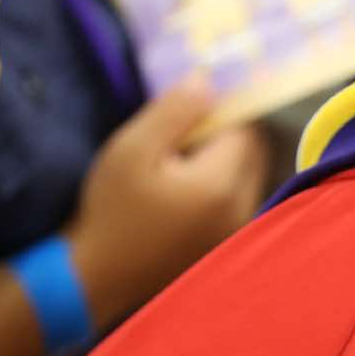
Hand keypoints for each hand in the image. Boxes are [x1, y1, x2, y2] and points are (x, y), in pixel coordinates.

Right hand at [66, 81, 270, 324]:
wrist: (99, 276)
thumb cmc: (112, 209)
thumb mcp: (132, 149)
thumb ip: (175, 111)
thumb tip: (208, 79)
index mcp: (223, 184)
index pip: (246, 128)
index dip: (220, 111)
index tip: (188, 109)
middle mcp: (243, 209)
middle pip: (255, 152)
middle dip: (227, 134)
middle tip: (181, 135)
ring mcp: (238, 231)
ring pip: (249, 175)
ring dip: (224, 159)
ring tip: (178, 163)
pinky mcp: (227, 245)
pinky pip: (238, 199)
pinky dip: (220, 184)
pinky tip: (182, 190)